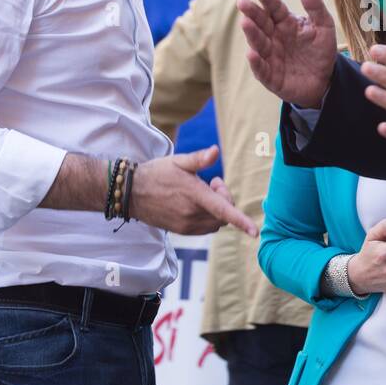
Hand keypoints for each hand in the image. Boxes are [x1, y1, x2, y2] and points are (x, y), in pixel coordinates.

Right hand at [131, 147, 257, 236]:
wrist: (131, 193)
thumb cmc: (156, 173)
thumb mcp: (178, 161)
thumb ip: (199, 159)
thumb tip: (216, 151)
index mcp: (194, 195)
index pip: (223, 210)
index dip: (241, 221)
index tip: (255, 233)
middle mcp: (191, 214)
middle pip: (224, 215)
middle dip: (225, 199)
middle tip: (213, 182)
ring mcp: (186, 225)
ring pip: (216, 223)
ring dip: (217, 210)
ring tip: (203, 192)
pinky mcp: (181, 231)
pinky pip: (205, 228)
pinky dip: (208, 217)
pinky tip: (196, 203)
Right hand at [238, 0, 336, 107]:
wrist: (325, 81)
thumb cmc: (321, 51)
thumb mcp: (324, 27)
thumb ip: (315, 7)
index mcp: (285, 23)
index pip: (275, 8)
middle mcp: (274, 37)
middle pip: (261, 23)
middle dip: (252, 13)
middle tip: (242, 2)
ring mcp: (270, 56)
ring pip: (258, 43)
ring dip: (251, 34)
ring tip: (245, 23)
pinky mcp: (270, 76)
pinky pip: (261, 69)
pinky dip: (256, 62)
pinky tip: (251, 54)